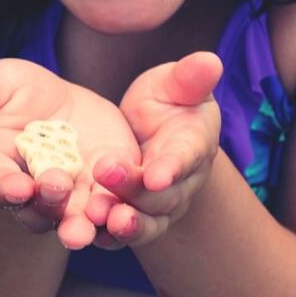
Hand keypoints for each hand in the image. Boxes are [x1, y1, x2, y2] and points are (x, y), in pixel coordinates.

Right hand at [0, 58, 140, 248]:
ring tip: (96, 216)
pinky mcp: (104, 185)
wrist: (51, 104)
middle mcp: (31, 191)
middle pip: (37, 209)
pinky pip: (114, 202)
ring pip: (76, 218)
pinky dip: (122, 206)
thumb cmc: (10, 95)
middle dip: (49, 204)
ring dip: (85, 221)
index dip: (4, 186)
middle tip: (58, 189)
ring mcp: (70, 194)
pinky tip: (131, 198)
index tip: (17, 186)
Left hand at [92, 52, 221, 247]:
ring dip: (124, 224)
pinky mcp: (131, 218)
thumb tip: (211, 60)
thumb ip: (190, 78)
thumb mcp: (175, 84)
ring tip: (100, 217)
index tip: (157, 173)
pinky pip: (120, 234)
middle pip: (161, 196)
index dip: (173, 166)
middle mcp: (180, 184)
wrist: (154, 132)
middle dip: (134, 189)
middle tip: (106, 174)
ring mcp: (157, 207)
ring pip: (145, 222)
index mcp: (194, 146)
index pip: (186, 158)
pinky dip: (104, 236)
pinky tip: (84, 233)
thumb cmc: (168, 102)